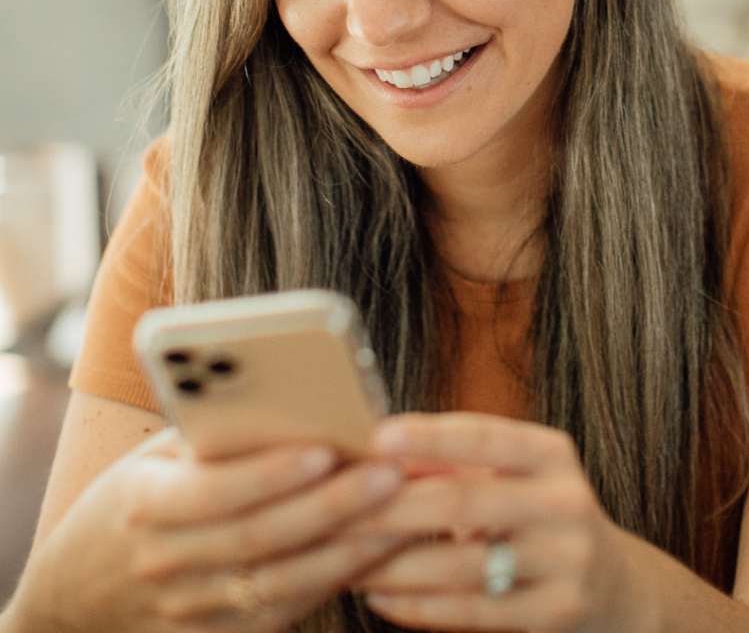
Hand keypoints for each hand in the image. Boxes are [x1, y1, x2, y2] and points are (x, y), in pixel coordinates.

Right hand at [5, 428, 406, 632]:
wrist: (77, 594)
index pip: (212, 493)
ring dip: (349, 549)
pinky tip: (379, 549)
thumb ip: (217, 437)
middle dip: (332, 505)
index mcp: (143, 503)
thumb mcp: (157, 455)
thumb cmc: (134, 497)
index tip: (325, 449)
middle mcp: (164, 562)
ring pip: (281, 583)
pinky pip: (284, 610)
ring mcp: (189, 610)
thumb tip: (301, 406)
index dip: (269, 474)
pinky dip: (334, 579)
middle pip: (260, 539)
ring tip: (404, 512)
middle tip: (391, 473)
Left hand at [351, 412, 637, 632]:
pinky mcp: (555, 615)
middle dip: (390, 506)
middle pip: (462, 501)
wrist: (614, 588)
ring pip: (460, 564)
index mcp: (551, 455)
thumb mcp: (516, 476)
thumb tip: (380, 452)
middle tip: (333, 507)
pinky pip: (472, 611)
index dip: (431, 436)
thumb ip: (458, 463)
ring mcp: (564, 563)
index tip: (377, 436)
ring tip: (340, 558)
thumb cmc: (538, 516)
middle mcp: (564, 503)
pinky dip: (418, 605)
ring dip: (392, 562)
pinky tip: (378, 594)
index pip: (486, 437)